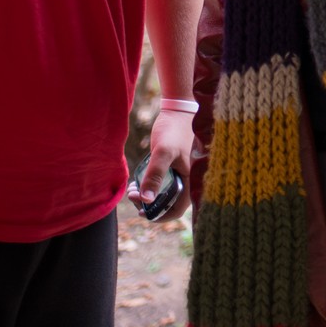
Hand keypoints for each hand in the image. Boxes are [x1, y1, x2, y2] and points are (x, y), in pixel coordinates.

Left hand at [128, 107, 193, 221]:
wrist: (178, 111)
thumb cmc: (174, 130)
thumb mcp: (163, 152)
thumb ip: (155, 175)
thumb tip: (146, 199)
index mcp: (192, 182)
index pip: (176, 210)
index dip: (158, 215)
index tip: (141, 211)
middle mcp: (190, 182)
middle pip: (168, 205)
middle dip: (149, 204)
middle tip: (133, 195)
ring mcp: (182, 176)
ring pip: (164, 196)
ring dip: (148, 196)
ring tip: (133, 189)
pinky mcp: (175, 169)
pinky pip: (163, 185)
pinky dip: (151, 187)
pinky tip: (138, 182)